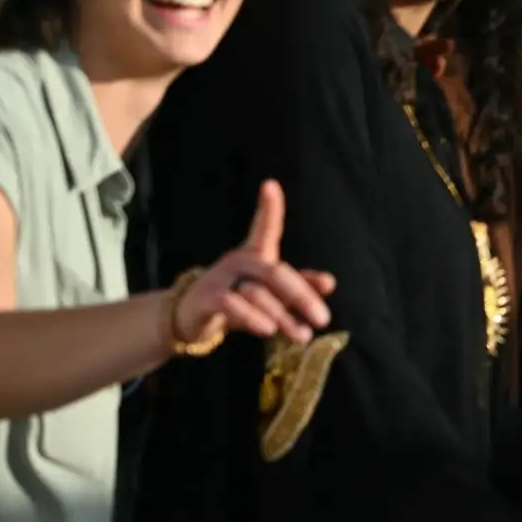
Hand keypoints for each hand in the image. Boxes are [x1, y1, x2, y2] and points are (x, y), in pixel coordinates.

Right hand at [173, 181, 334, 349]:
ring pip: (256, 292)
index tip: (270, 185)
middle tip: (323, 319)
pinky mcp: (207, 298)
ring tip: (302, 335)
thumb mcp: (270, 292)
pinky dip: (252, 317)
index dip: (268, 207)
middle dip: (301, 295)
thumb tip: (330, 283)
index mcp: (255, 254)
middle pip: (274, 272)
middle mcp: (239, 261)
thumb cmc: (239, 297)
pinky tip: (268, 330)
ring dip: (282, 316)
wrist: (192, 318)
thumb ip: (299, 286)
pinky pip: (231, 304)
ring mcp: (221, 278)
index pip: (264, 227)